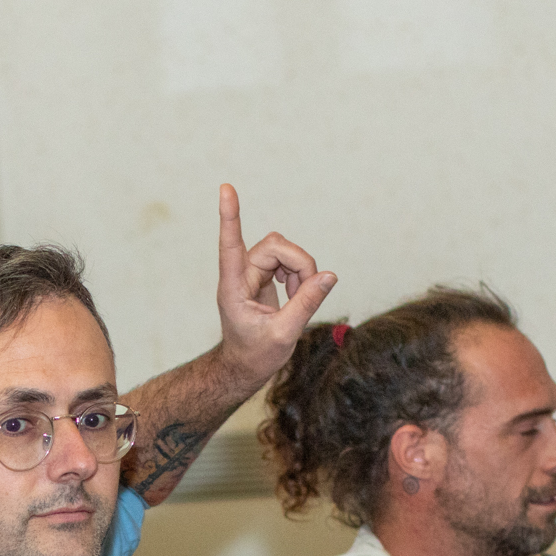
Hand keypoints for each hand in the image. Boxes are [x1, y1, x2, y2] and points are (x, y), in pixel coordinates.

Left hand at [215, 182, 336, 390]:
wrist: (245, 367)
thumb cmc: (255, 355)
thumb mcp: (284, 334)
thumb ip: (306, 303)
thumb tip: (330, 276)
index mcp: (234, 287)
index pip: (230, 245)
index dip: (230, 217)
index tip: (225, 189)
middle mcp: (240, 274)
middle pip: (275, 245)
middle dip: (299, 264)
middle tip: (306, 292)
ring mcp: (252, 273)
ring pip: (284, 250)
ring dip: (300, 270)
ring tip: (300, 299)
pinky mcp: (263, 276)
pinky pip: (288, 260)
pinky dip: (300, 275)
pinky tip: (297, 294)